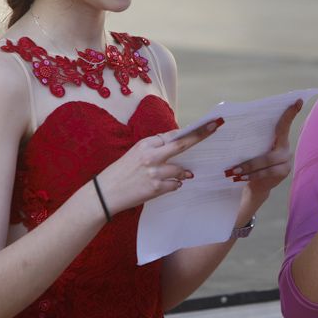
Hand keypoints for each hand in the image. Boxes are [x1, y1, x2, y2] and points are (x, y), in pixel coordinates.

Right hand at [98, 118, 224, 211]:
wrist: (105, 193)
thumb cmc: (120, 172)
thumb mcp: (135, 154)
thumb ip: (155, 148)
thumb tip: (177, 144)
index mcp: (145, 144)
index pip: (172, 135)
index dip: (190, 131)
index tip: (206, 125)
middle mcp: (150, 156)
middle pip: (181, 145)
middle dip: (199, 137)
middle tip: (213, 129)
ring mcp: (154, 172)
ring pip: (180, 170)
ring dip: (183, 173)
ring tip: (182, 175)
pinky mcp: (156, 188)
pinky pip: (175, 185)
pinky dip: (175, 184)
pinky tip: (168, 184)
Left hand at [224, 99, 303, 198]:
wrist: (257, 186)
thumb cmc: (252, 164)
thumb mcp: (252, 150)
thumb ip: (250, 139)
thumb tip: (225, 122)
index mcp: (279, 139)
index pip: (285, 124)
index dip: (291, 113)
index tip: (297, 100)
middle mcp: (285, 148)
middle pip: (270, 148)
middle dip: (253, 152)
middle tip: (236, 161)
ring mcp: (286, 161)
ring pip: (267, 160)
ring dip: (249, 166)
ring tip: (234, 172)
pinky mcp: (283, 173)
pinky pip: (267, 172)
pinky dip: (252, 175)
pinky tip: (241, 178)